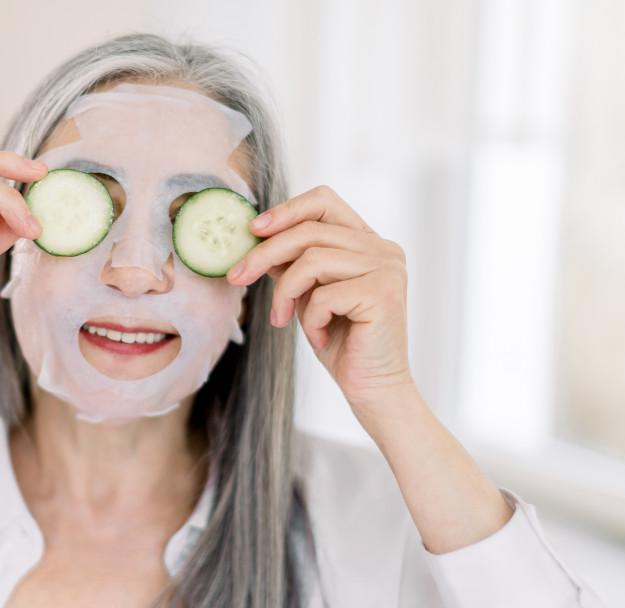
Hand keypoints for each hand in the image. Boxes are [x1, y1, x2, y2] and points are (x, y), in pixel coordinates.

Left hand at [227, 185, 412, 409]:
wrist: (371, 388)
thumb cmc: (339, 342)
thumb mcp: (308, 295)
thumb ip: (293, 264)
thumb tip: (256, 237)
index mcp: (367, 242)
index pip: (324, 202)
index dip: (285, 211)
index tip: (253, 230)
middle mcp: (383, 249)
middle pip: (310, 231)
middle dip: (265, 254)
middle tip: (237, 277)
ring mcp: (387, 268)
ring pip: (312, 259)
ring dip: (285, 292)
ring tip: (281, 317)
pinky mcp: (384, 293)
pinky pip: (324, 294)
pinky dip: (310, 318)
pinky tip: (318, 336)